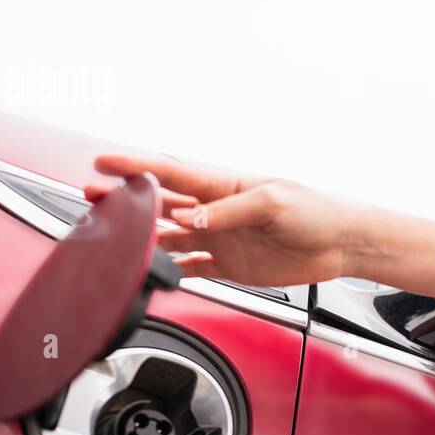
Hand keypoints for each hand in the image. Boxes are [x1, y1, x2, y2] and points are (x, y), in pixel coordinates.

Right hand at [84, 153, 355, 285]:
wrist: (342, 245)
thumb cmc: (317, 213)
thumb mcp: (274, 203)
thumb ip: (229, 212)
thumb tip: (192, 221)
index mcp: (226, 187)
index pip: (173, 174)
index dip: (137, 166)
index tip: (105, 162)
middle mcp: (217, 212)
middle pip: (162, 205)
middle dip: (126, 200)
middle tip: (92, 195)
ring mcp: (221, 238)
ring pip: (170, 237)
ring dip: (141, 237)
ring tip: (110, 235)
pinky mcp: (231, 265)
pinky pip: (192, 268)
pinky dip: (169, 271)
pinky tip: (150, 272)